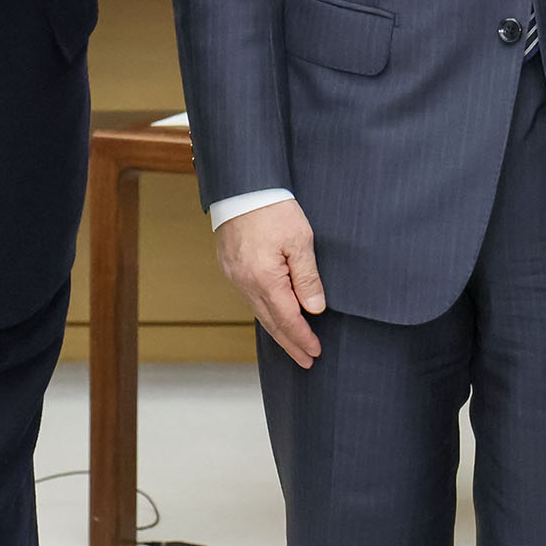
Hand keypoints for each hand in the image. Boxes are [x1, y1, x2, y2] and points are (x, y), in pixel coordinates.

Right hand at [215, 200, 325, 368]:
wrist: (242, 185)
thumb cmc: (272, 208)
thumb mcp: (300, 241)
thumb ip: (307, 278)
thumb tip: (314, 309)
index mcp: (265, 279)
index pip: (287, 319)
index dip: (302, 338)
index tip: (315, 352)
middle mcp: (245, 282)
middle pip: (270, 322)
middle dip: (289, 343)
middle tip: (305, 360)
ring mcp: (235, 275)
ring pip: (258, 311)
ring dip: (277, 330)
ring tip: (291, 344)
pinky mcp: (230, 265)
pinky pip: (249, 297)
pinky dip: (264, 312)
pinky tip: (272, 314)